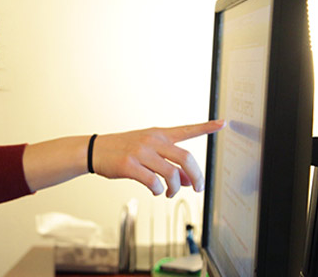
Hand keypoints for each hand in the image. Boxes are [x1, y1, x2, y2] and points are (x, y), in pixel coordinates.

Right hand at [92, 120, 223, 196]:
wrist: (94, 150)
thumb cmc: (122, 150)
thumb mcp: (147, 152)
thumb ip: (169, 164)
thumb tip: (189, 180)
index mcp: (159, 135)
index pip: (187, 130)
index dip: (206, 127)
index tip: (223, 123)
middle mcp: (152, 141)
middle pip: (186, 158)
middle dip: (196, 176)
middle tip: (197, 188)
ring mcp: (141, 152)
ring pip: (171, 174)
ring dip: (175, 188)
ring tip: (169, 192)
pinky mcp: (129, 165)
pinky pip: (153, 182)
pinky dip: (157, 190)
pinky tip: (155, 190)